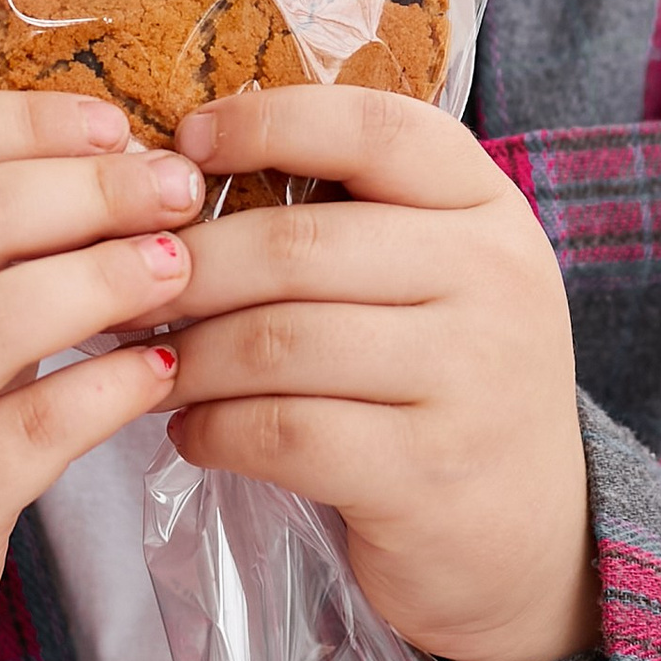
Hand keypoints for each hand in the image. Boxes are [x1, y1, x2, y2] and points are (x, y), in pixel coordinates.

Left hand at [162, 87, 595, 660]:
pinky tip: (192, 432)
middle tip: (127, 287)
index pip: (373, 128)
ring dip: (189, 354)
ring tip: (148, 364)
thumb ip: (355, 219)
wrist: (532, 537)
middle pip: (299, 244)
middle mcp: (493, 280)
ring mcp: (468, 380)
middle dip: (191, 265)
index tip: (185, 143)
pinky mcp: (426, 475)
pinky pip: (282, 432)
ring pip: (278, 341)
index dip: (266, 122)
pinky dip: (214, 430)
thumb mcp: (442, 277)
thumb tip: (184, 177)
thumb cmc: (452, 382)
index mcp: (488, 208)